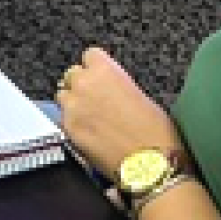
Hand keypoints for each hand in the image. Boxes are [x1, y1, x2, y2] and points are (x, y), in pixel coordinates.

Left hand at [54, 46, 184, 181]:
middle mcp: (84, 83)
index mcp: (105, 70)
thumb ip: (118, 86)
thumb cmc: (157, 131)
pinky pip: (63, 118)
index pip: (90, 55)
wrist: (150, 164)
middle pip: (72, 74)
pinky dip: (72, 123)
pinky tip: (88, 134)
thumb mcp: (141, 96)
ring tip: (90, 118)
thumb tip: (110, 90)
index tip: (102, 77)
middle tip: (95, 100)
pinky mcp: (67, 128)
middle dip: (82, 84)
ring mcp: (72, 106)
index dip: (96, 67)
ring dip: (73, 103)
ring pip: (63, 96)